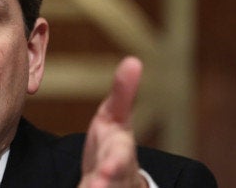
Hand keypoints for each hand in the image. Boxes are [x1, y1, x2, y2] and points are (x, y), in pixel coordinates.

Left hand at [79, 57, 147, 187]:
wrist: (112, 170)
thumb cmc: (113, 140)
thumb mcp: (117, 116)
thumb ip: (124, 93)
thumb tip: (133, 61)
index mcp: (120, 154)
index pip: (119, 160)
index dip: (113, 166)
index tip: (104, 170)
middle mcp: (115, 177)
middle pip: (111, 183)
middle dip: (104, 185)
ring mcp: (102, 186)